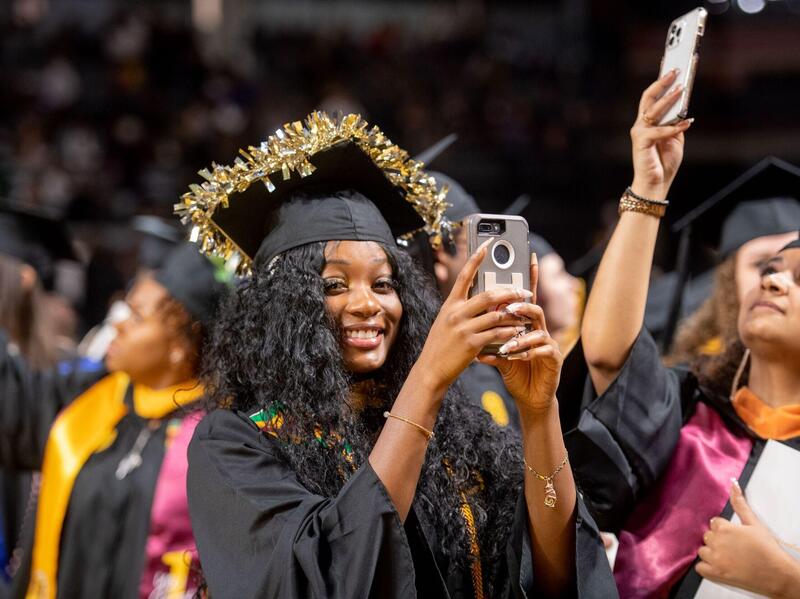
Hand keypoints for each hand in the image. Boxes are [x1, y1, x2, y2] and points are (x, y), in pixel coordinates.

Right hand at [415, 238, 533, 393]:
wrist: (431, 370)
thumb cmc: (441, 346)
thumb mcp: (446, 322)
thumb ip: (462, 310)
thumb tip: (486, 300)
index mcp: (450, 305)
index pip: (464, 276)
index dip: (476, 258)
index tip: (488, 244)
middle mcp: (456, 313)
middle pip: (488, 295)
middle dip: (509, 292)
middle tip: (525, 291)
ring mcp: (463, 328)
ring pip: (496, 315)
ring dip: (514, 314)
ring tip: (525, 314)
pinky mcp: (471, 344)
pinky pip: (496, 334)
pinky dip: (509, 332)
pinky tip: (517, 331)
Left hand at [478, 253, 562, 415]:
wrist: (529, 396)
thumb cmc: (515, 371)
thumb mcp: (499, 353)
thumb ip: (488, 339)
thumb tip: (471, 326)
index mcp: (525, 325)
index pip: (525, 298)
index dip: (529, 277)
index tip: (528, 257)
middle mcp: (538, 329)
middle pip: (533, 309)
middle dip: (522, 307)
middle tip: (509, 308)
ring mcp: (548, 342)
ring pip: (538, 330)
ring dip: (521, 335)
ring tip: (508, 343)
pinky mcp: (554, 358)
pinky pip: (543, 350)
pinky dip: (528, 352)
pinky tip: (517, 356)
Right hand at [630, 69, 691, 199]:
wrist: (655, 184)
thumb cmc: (664, 163)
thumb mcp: (676, 139)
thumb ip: (677, 124)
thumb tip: (683, 109)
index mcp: (648, 123)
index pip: (653, 98)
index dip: (661, 82)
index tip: (672, 67)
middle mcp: (641, 125)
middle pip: (649, 98)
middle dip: (662, 83)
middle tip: (675, 70)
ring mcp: (640, 133)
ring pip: (653, 110)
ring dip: (668, 99)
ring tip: (681, 88)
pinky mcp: (641, 142)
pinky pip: (659, 131)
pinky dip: (673, 128)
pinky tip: (686, 124)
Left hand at [696, 480, 799, 597]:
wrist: (777, 573)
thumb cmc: (767, 548)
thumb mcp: (754, 523)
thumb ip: (740, 503)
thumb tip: (733, 483)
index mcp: (724, 528)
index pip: (714, 523)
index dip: (724, 529)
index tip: (734, 536)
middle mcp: (716, 542)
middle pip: (707, 536)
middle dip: (717, 540)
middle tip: (733, 547)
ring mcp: (715, 559)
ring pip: (702, 551)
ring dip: (711, 553)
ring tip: (727, 557)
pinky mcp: (715, 574)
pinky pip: (700, 568)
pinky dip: (706, 567)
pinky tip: (718, 566)